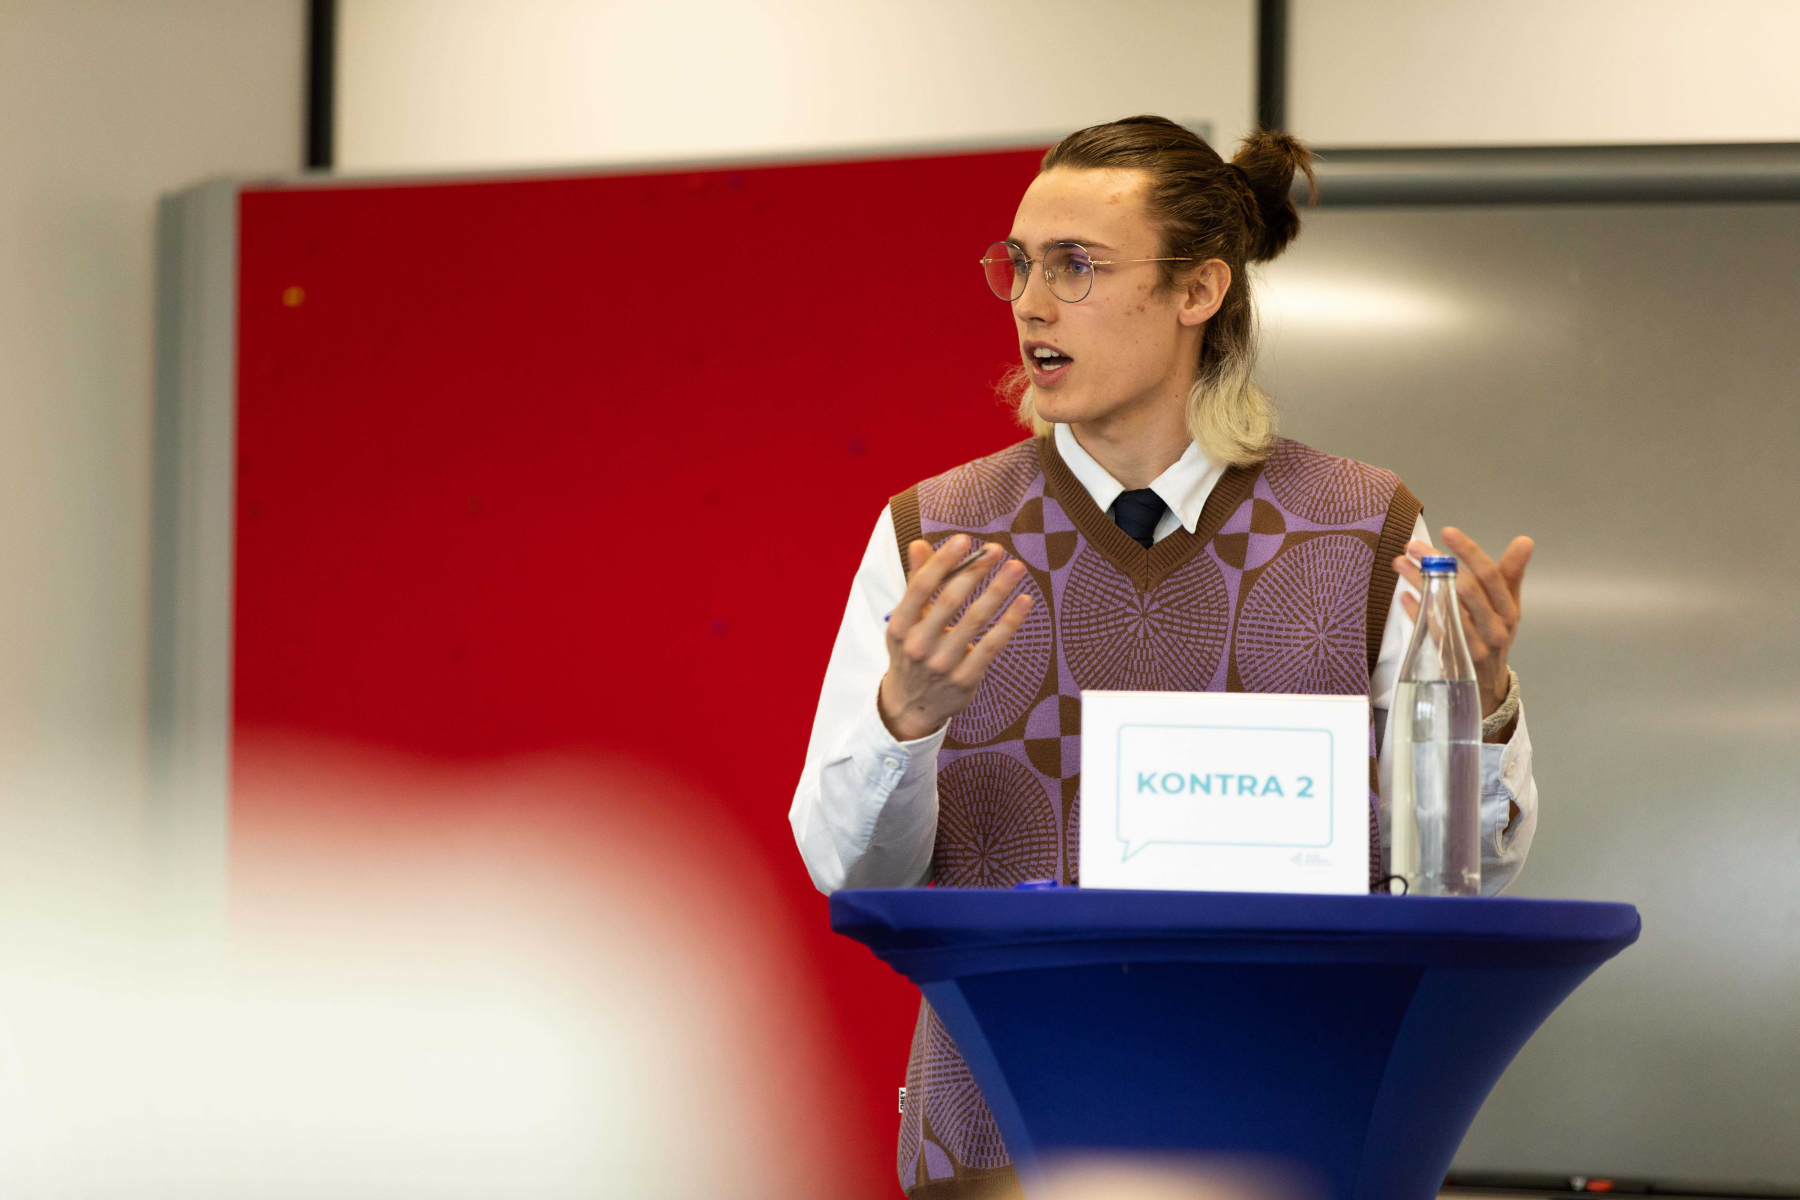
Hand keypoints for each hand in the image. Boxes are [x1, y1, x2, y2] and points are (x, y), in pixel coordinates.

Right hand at [878, 535, 1034, 741]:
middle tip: (997, 550)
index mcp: (898, 625)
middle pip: (949, 601)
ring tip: (1016, 568)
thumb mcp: (906, 620)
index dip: (943, 561)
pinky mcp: (965, 679)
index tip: (965, 539)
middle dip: (975, 571)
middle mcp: (917, 645)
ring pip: (975, 620)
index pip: (921, 587)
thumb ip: (916, 582)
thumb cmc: (912, 652)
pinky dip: (1010, 622)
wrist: (911, 706)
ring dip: (998, 590)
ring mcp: (942, 664)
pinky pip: (992, 645)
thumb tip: (919, 544)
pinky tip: (1024, 601)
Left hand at [1394, 528, 1532, 720]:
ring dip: (1419, 582)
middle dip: (1436, 563)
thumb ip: (1512, 573)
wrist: (1487, 683)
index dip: (1469, 552)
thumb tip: (1525, 540)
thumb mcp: (1508, 606)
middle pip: (1465, 589)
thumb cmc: (1495, 634)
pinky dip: (1416, 610)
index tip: (1448, 531)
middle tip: (1413, 545)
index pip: (1490, 576)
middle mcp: (1493, 628)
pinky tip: (1404, 593)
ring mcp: (1472, 645)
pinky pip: (1431, 629)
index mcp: (1508, 611)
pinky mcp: (1452, 657)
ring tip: (1400, 562)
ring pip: (1444, 607)